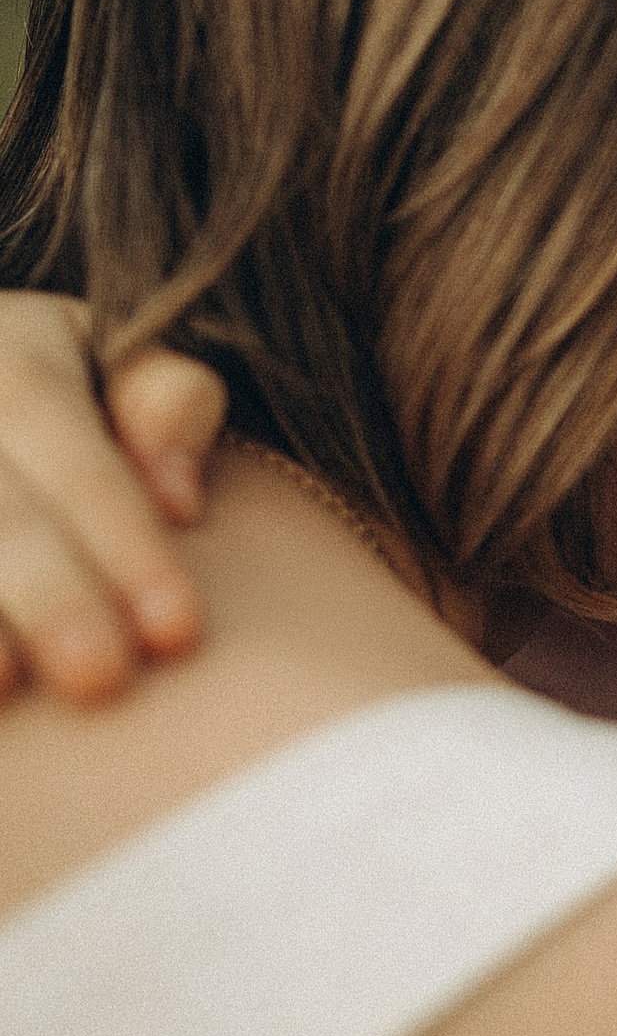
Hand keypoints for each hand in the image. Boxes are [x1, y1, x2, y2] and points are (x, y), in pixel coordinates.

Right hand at [0, 293, 226, 703]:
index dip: (119, 532)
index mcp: (9, 346)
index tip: (178, 629)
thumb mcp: (123, 369)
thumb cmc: (80, 402)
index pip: (61, 435)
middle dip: (46, 588)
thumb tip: (179, 500)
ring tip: (5, 689)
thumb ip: (168, 402)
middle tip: (102, 677)